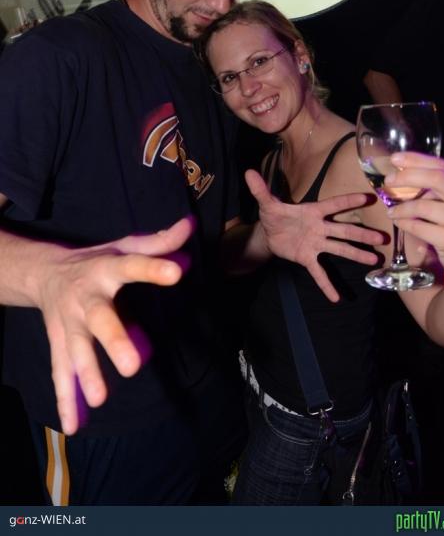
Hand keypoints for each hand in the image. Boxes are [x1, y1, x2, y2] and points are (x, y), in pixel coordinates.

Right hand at [38, 217, 192, 434]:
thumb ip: (158, 242)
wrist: (43, 273)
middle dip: (113, 341)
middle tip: (134, 364)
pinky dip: (65, 400)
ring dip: (85, 375)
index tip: (177, 272)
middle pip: (99, 319)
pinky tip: (75, 426)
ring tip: (99, 399)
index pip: (131, 266)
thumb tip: (191, 226)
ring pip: (75, 351)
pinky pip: (60, 373)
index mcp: (105, 268)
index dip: (153, 269)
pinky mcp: (59, 345)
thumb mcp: (124, 245)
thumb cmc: (96, 260)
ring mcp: (69, 324)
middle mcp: (85, 298)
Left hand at [245, 170, 382, 301]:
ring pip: (339, 249)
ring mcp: (316, 244)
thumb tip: (248, 172)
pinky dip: (326, 285)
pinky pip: (319, 272)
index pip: (333, 205)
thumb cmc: (275, 214)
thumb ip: (260, 189)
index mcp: (312, 211)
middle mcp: (319, 227)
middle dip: (361, 234)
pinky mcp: (307, 258)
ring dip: (356, 254)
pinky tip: (336, 297)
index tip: (367, 198)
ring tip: (374, 260)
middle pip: (343, 230)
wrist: (269, 233)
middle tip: (381, 238)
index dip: (348, 202)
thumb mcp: (266, 203)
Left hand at [386, 152, 443, 276]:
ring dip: (400, 207)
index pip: (443, 165)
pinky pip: (418, 226)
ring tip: (391, 211)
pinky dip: (404, 222)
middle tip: (388, 180)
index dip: (417, 159)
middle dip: (407, 176)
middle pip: (436, 178)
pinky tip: (398, 221)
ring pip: (422, 205)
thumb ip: (437, 188)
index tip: (395, 158)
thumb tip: (403, 172)